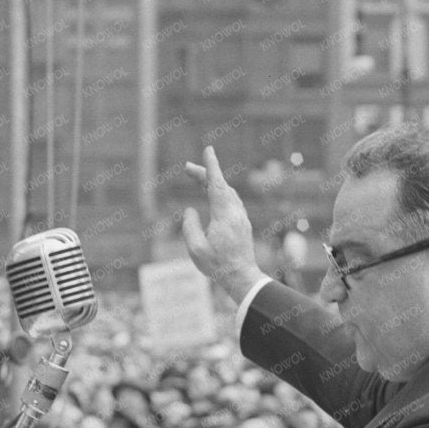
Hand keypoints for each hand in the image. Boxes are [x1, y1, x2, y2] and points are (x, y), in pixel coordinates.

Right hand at [180, 146, 263, 300]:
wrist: (242, 277)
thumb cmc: (217, 266)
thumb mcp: (195, 248)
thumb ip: (189, 226)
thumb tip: (190, 210)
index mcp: (224, 215)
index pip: (217, 184)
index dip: (211, 166)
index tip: (208, 150)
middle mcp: (235, 213)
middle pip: (221, 185)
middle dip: (205, 173)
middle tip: (186, 168)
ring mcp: (241, 218)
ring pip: (227, 192)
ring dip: (212, 182)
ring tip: (197, 178)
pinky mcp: (242, 224)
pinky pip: (231, 200)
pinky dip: (220, 191)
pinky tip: (213, 194)